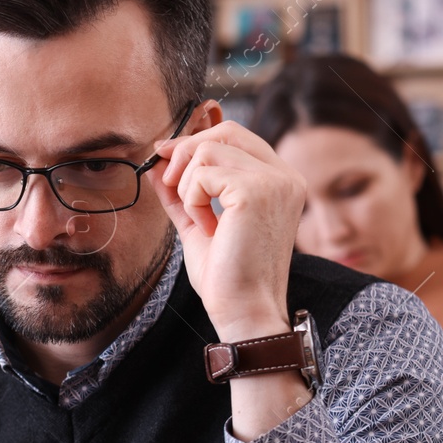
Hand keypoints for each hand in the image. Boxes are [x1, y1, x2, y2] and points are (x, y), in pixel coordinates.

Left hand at [151, 117, 306, 340]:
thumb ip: (182, 190)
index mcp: (280, 181)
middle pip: (224, 131)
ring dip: (187, 185)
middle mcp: (284, 176)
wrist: (245, 311)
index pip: (236, 135)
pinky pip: (204, 173)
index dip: (195, 140)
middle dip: (185, 152)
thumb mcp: (199, 222)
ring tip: (200, 219)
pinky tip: (207, 226)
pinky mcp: (257, 191)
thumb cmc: (227, 276)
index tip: (164, 157)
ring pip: (208, 150)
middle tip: (169, 183)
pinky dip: (192, 199)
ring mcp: (275, 181)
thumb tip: (157, 160)